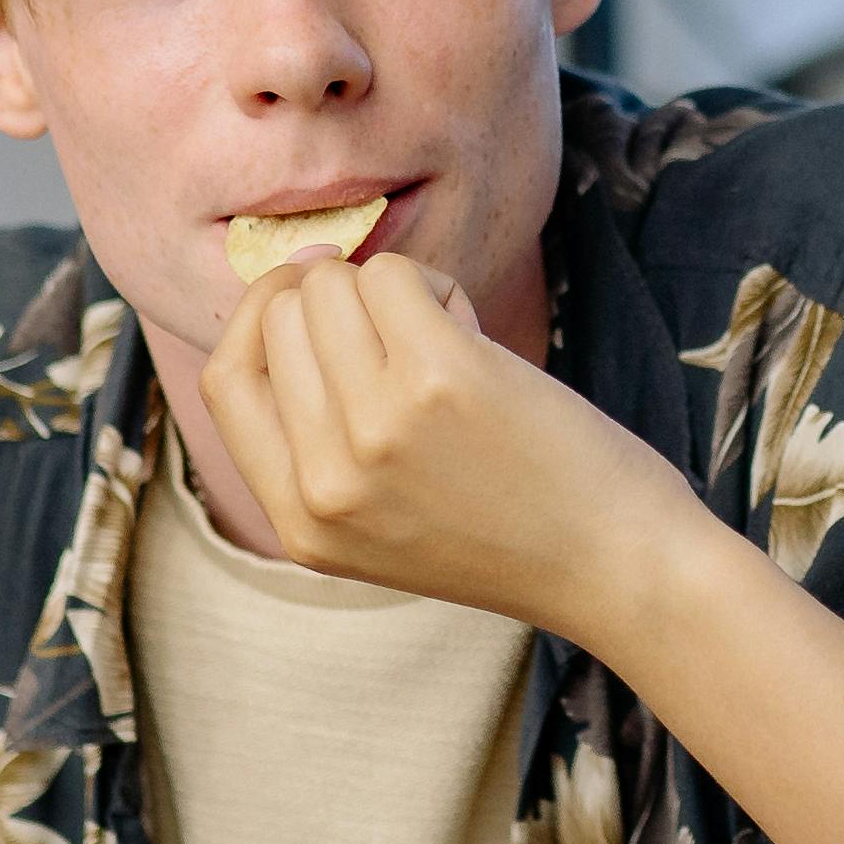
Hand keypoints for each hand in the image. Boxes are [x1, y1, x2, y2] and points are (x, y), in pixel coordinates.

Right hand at [207, 249, 714, 639]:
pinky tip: (475, 333)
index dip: (258, 319)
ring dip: (391, 287)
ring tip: (447, 341)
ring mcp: (376, 428)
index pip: (226, 383)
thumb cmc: (513, 527)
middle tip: (407, 332)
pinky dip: (435, 284)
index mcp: (300, 525)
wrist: (616, 568)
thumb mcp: (383, 518)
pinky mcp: (439, 379)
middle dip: (338, 297)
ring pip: (332, 285)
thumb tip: (293, 286)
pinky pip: (397, 275)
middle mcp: (325, 482)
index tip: (305, 297)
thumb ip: (321, 437)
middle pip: (279, 320)